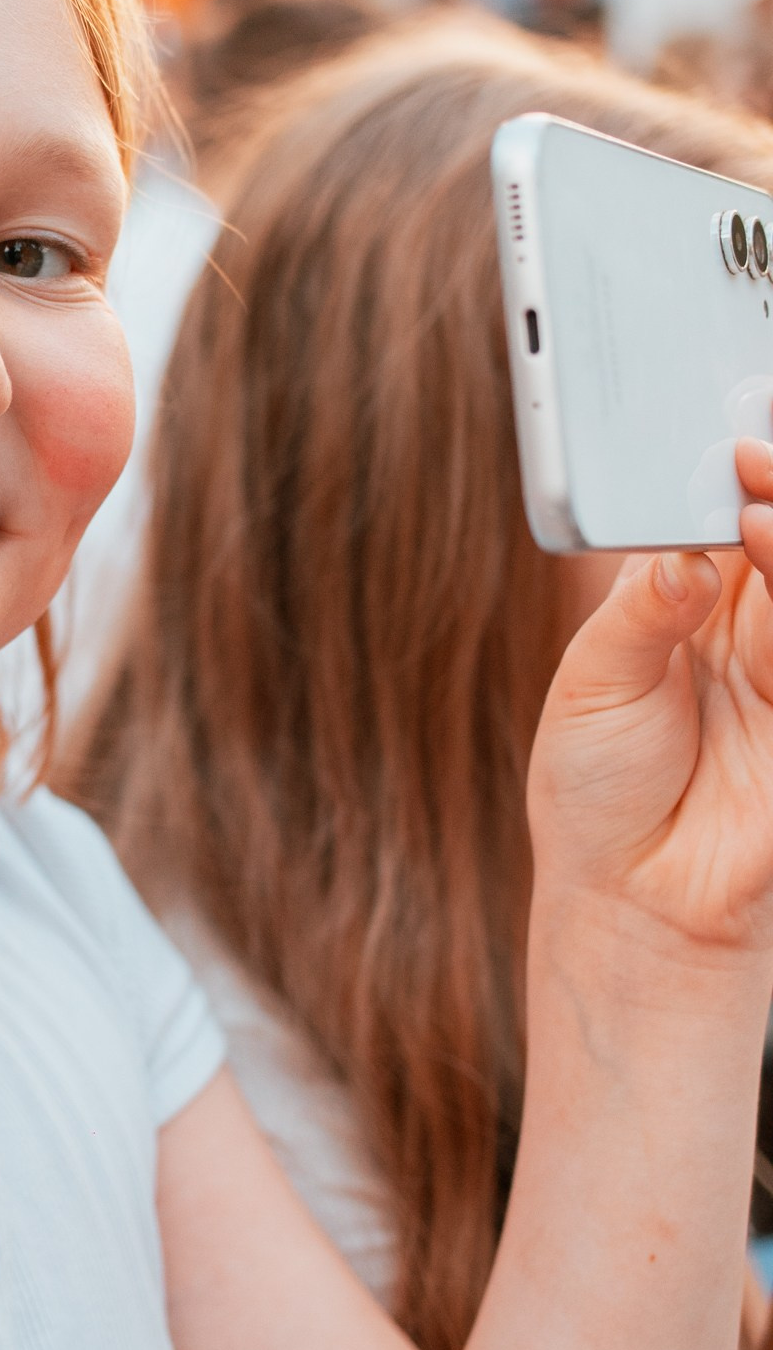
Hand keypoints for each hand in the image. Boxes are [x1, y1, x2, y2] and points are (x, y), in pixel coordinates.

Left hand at [527, 442, 772, 962]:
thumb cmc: (597, 791)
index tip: (736, 448)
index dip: (740, 477)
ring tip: (758, 525)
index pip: (727, 515)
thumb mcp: (593, 684)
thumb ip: (645, 612)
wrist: (631, 902)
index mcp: (683, 601)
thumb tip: (684, 555)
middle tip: (755, 471)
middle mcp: (743, 626)